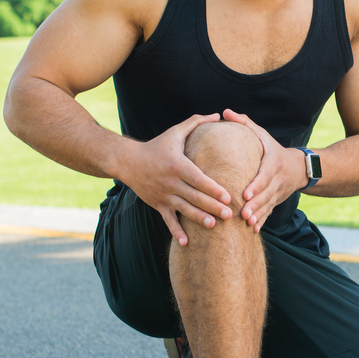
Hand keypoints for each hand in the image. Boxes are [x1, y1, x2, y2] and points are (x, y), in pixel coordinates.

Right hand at [119, 113, 231, 245]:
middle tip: (230, 215)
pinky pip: (168, 220)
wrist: (127, 161)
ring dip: (199, 219)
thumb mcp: (175, 132)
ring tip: (215, 226)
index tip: (228, 196)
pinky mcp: (158, 204)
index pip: (198, 179)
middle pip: (195, 197)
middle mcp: (170, 182)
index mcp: (177, 164)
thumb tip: (218, 114)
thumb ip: (197, 122)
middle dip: (213, 206)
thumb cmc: (157, 145)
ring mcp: (163, 195)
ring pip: (184, 210)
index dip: (213, 188)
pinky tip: (187, 243)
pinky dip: (176, 232)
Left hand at [222, 108, 305, 233]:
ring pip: (268, 206)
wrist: (300, 167)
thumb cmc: (273, 148)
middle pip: (266, 194)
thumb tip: (225, 112)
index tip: (245, 194)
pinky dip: (263, 221)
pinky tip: (253, 230)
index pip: (265, 176)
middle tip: (243, 214)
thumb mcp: (262, 134)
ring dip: (258, 215)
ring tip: (247, 223)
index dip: (256, 186)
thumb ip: (244, 123)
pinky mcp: (276, 201)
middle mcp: (277, 180)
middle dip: (256, 205)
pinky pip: (270, 212)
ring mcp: (278, 192)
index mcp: (273, 163)